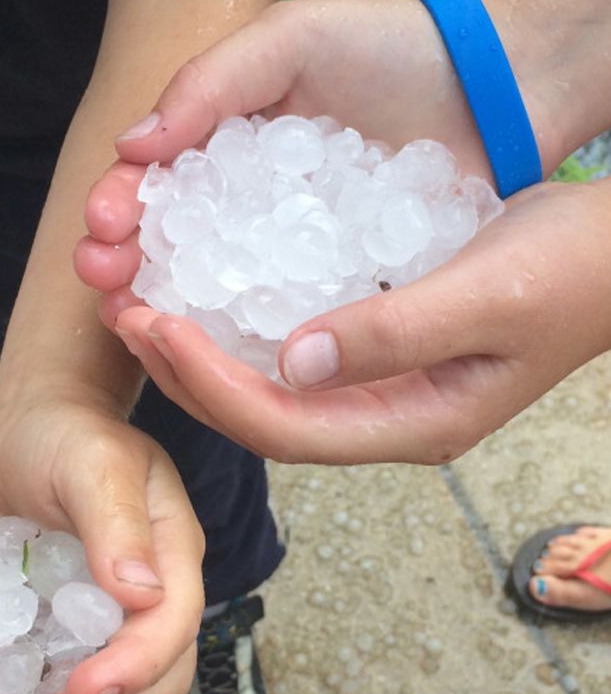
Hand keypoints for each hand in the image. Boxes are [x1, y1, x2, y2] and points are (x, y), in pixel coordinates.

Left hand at [0, 394, 205, 693]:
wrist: (32, 435)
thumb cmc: (65, 437)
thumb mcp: (91, 463)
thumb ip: (115, 521)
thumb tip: (141, 594)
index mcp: (172, 550)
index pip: (174, 622)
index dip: (136, 666)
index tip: (81, 692)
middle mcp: (156, 593)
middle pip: (164, 675)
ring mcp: (122, 619)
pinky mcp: (82, 635)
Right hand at [74, 0, 501, 326]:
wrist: (487, 82)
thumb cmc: (382, 47)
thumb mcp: (290, 41)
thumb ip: (209, 84)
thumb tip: (130, 145)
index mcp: (221, 147)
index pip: (154, 181)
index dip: (119, 203)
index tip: (101, 225)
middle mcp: (245, 205)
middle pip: (171, 241)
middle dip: (126, 262)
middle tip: (103, 279)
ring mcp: (286, 250)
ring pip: (214, 286)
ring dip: (169, 307)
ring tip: (136, 323)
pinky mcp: (334, 285)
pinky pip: (283, 313)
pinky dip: (248, 332)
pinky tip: (219, 349)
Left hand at [94, 179, 610, 463]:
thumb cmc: (573, 267)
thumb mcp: (492, 293)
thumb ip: (398, 333)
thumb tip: (295, 362)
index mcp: (415, 421)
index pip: (288, 426)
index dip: (215, 386)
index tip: (160, 327)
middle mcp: (387, 416)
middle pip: (264, 417)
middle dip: (189, 375)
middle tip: (127, 315)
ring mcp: (380, 390)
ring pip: (268, 390)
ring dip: (202, 354)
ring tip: (143, 307)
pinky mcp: (375, 353)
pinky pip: (288, 356)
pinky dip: (237, 329)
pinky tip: (204, 292)